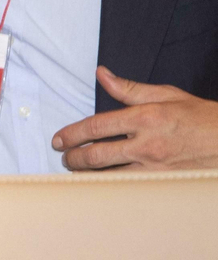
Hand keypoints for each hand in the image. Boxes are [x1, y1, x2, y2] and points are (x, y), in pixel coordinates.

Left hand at [52, 66, 217, 169]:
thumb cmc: (199, 117)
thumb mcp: (166, 95)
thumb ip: (129, 88)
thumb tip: (102, 74)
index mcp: (145, 118)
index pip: (97, 126)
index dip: (72, 134)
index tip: (59, 139)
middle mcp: (147, 144)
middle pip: (97, 155)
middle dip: (74, 158)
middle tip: (64, 156)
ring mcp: (155, 167)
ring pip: (110, 175)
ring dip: (88, 174)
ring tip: (76, 170)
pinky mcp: (162, 182)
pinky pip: (129, 185)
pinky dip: (111, 184)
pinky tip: (101, 182)